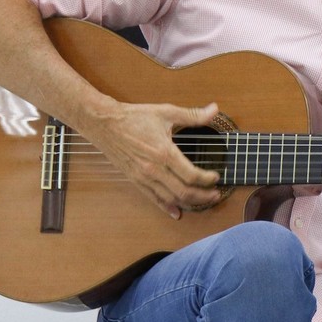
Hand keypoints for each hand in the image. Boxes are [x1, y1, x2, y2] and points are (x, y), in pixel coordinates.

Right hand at [82, 100, 221, 219]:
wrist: (105, 124)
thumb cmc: (134, 117)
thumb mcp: (166, 112)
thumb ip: (193, 115)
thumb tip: (214, 109)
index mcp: (164, 153)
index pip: (191, 175)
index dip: (207, 180)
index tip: (216, 177)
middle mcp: (154, 169)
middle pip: (184, 192)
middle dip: (204, 196)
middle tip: (216, 194)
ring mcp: (144, 178)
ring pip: (170, 199)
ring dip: (189, 203)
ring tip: (203, 201)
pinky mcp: (135, 181)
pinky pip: (154, 199)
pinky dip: (167, 207)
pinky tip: (177, 212)